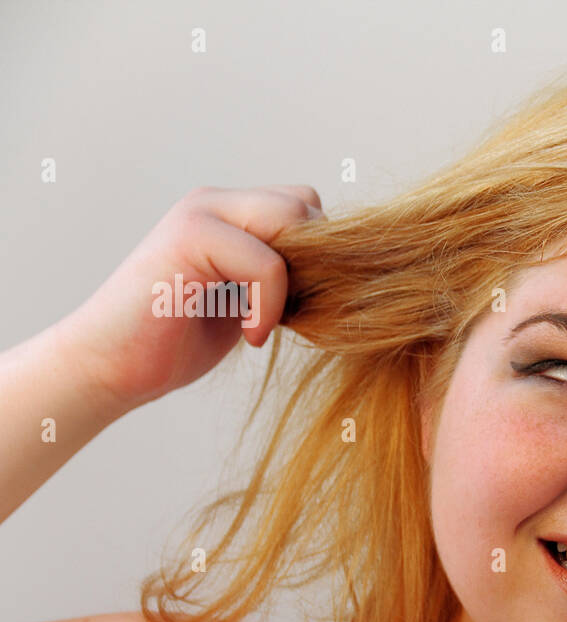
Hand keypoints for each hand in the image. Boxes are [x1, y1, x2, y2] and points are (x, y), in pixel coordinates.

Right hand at [60, 185, 322, 411]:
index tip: (301, 307)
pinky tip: (250, 334)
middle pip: (306, 204)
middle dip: (314, 264)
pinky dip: (271, 306)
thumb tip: (346, 272)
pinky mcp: (189, 236)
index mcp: (231, 213)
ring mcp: (200, 213)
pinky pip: (270, 263)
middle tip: (291, 314)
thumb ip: (283, 273)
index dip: (319, 256)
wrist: (114, 368)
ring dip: (295, 282)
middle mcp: (216, 202)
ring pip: (294, 222)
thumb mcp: (248, 300)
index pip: (308, 206)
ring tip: (266, 321)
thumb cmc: (179, 341)